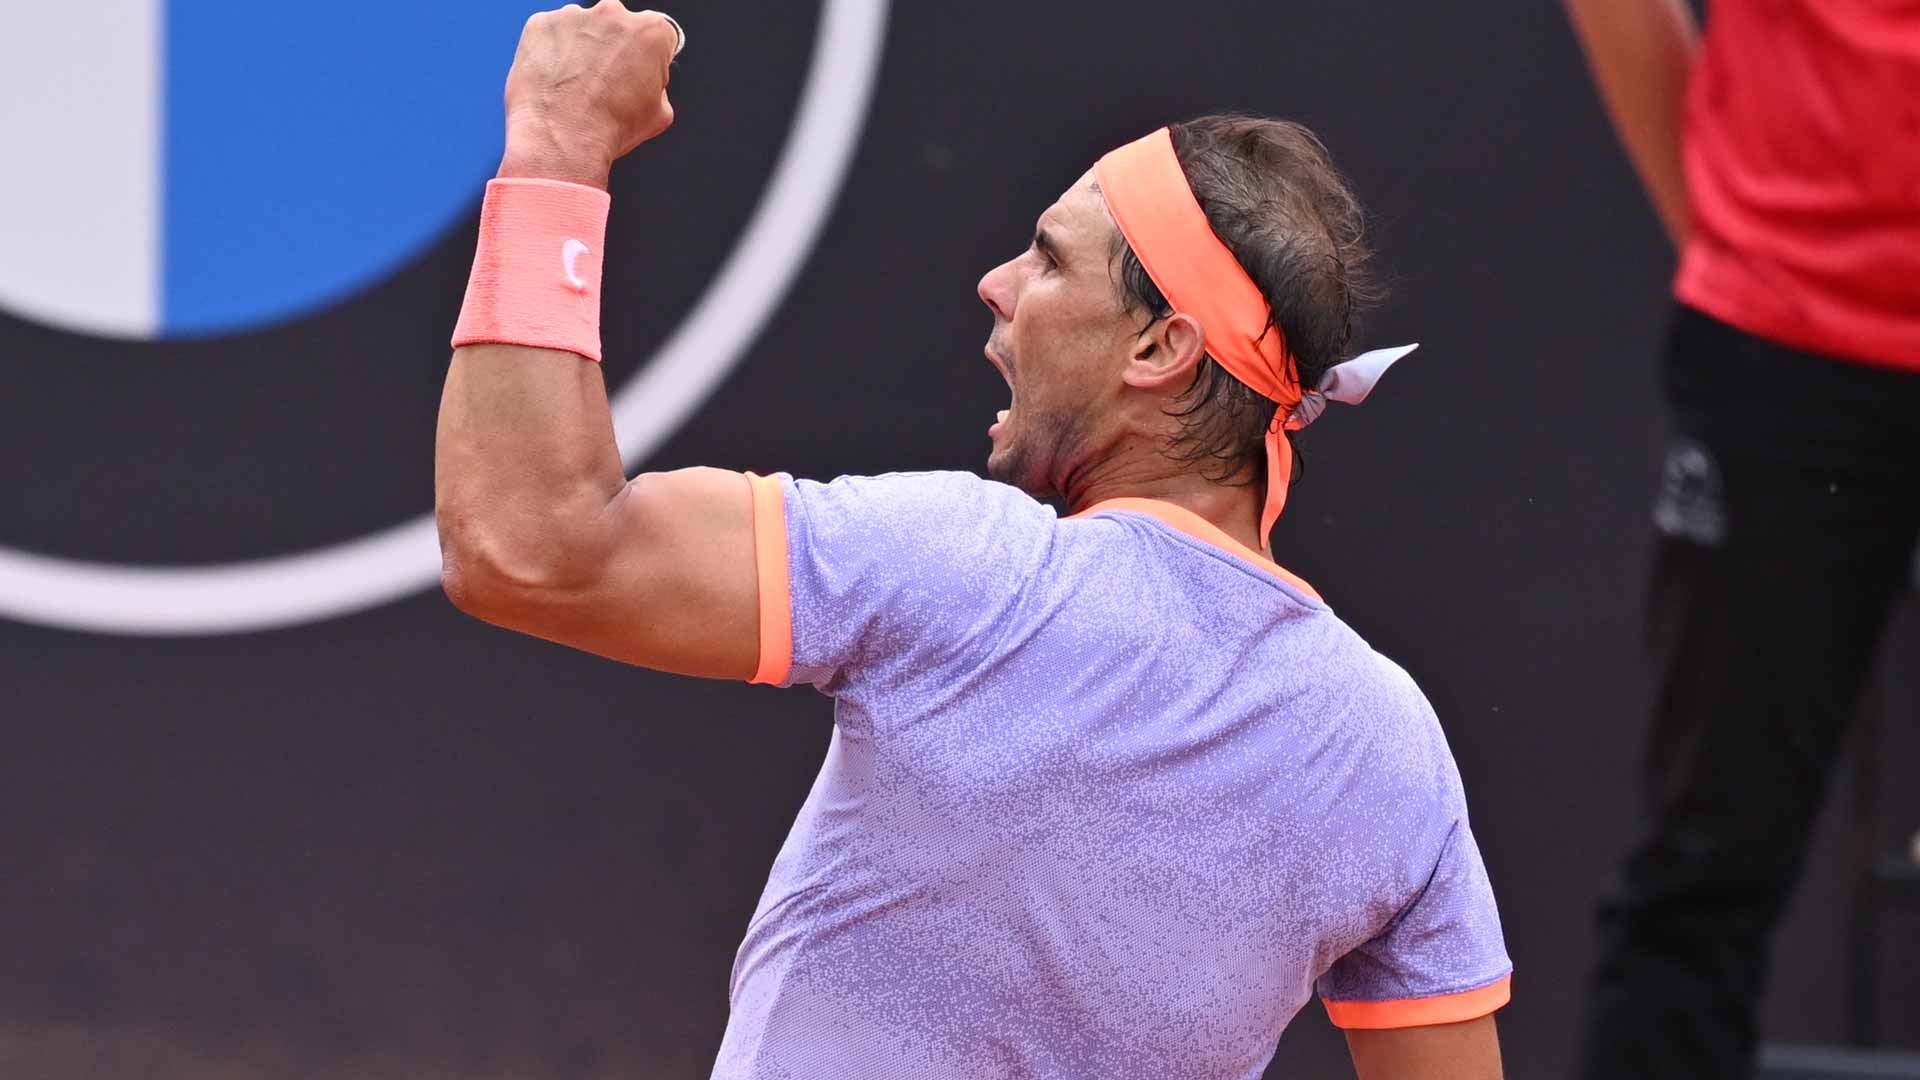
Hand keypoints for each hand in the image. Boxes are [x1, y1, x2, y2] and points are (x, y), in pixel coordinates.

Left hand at [498, 3, 680, 188]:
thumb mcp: (659, 114)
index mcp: (651, 31)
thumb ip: (658, 86)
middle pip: (618, 27)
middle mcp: (614, 13)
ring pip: (583, 29)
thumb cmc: (608, 127)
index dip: (649, 60)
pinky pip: (552, 35)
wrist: (561, 138)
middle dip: (614, 49)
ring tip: (577, 87)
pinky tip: (556, 81)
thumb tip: (648, 84)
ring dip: (583, 50)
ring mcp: (574, 15)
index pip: (659, 36)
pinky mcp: (542, 23)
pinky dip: (553, 52)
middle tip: (606, 84)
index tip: (639, 74)